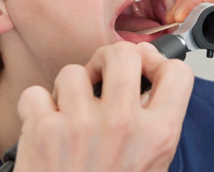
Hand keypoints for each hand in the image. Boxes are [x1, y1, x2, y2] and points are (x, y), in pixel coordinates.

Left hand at [13, 42, 193, 171]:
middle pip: (123, 53)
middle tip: (102, 77)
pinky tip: (45, 130)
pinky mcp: (42, 131)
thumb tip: (146, 78)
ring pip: (73, 71)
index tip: (145, 71)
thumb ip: (155, 125)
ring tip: (70, 117)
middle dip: (109, 60)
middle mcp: (122, 125)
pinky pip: (35, 93)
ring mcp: (80, 125)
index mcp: (158, 135)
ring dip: (68, 91)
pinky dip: (35, 110)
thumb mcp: (151, 167)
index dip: (159, 64)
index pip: (178, 72)